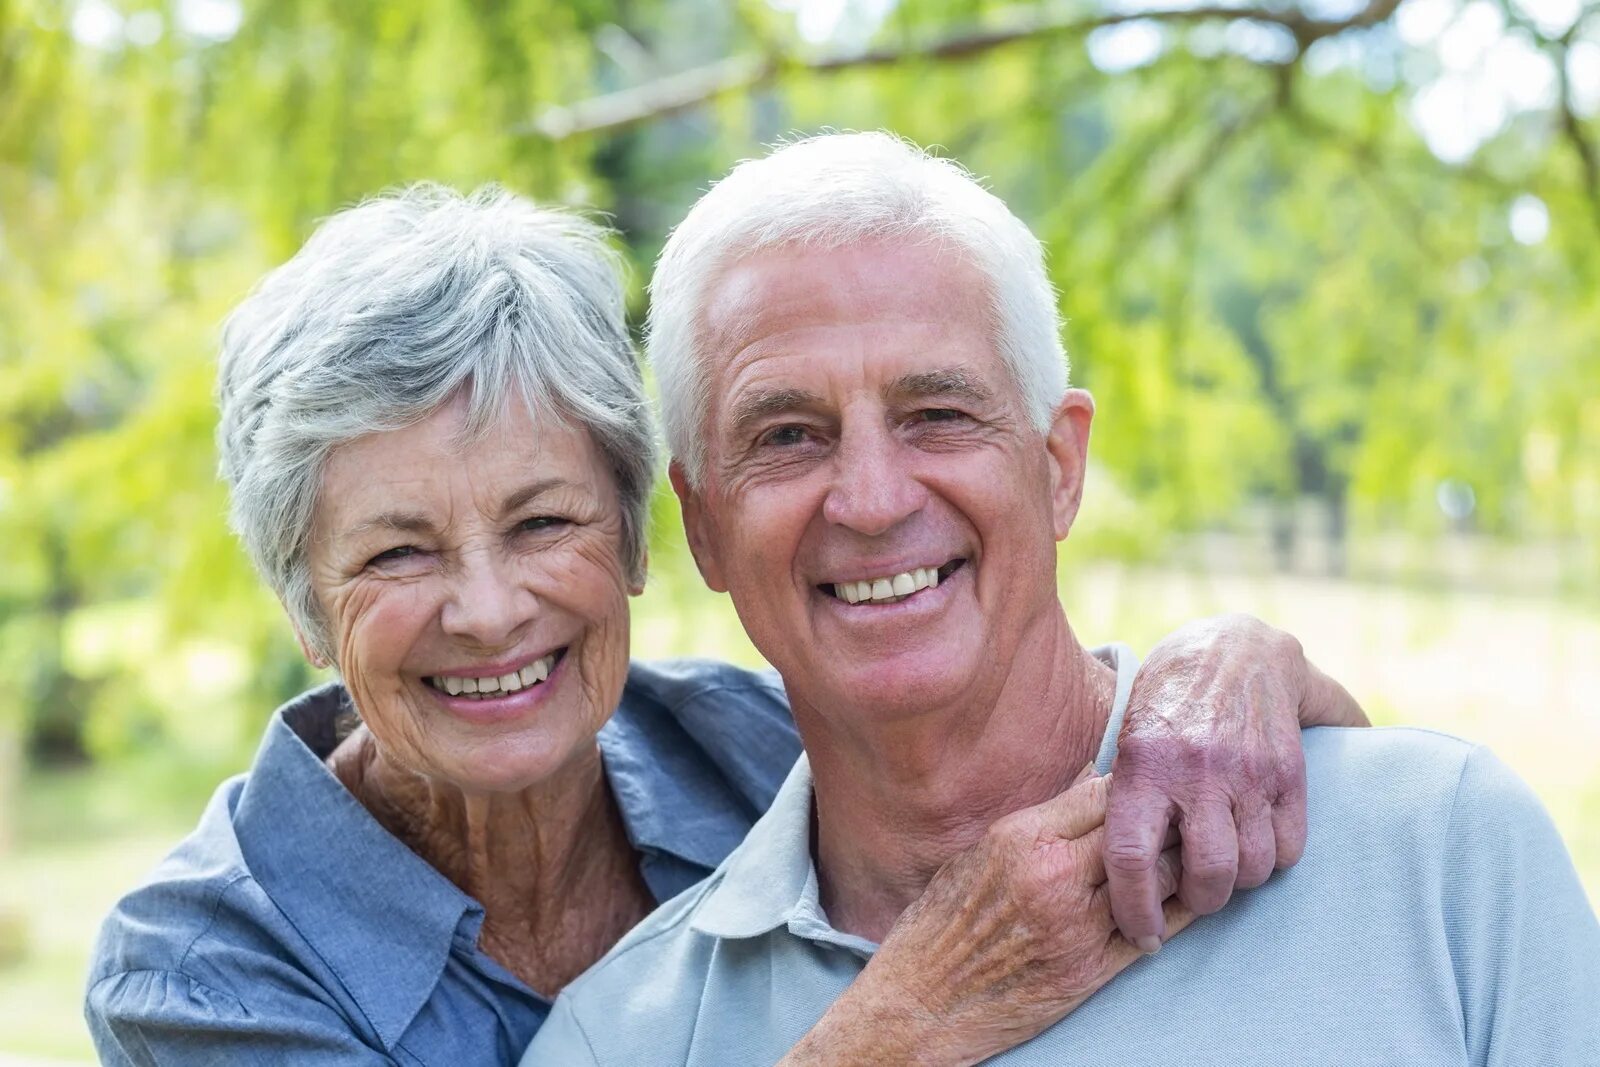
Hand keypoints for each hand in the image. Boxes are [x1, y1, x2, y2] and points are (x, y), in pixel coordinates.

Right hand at [782, 769, 1190, 1066]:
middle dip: (1164, 821)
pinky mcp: (1091, 970)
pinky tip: (1183, 901)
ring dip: (1177, 866)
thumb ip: (1039, 819)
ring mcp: (1077, 926)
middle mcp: (1054, 877)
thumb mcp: (980, 851)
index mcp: (1022, 838)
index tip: (1147, 784)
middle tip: (1183, 813)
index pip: (1103, 793)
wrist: (925, 999)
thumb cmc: (943, 922)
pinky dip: (1175, 913)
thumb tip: (1089, 780)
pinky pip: (1154, 932)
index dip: (1132, 786)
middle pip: (1138, 832)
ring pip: (1157, 880)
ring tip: (1188, 853)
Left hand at [1102, 613, 1366, 950]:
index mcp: (1142, 765)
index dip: (1133, 909)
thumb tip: (1093, 874)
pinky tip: (1253, 840)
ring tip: (1221, 863)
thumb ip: (1119, 800)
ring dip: (1238, 882)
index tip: (1140, 935)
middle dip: (1198, 902)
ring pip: (1253, 869)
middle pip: (1207, 875)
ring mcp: (1249, 771)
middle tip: (1189, 895)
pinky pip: (1290, 848)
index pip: (1132, 857)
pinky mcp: (1290, 772)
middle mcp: (1197, 770)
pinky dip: (1274, 858)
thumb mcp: (1125, 740)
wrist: (1234, 648)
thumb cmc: (1165, 705)